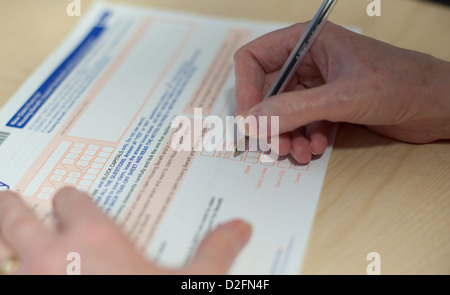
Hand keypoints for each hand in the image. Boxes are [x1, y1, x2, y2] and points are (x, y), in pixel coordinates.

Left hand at [0, 188, 250, 274]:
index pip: (72, 199)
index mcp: (93, 238)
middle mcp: (51, 256)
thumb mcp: (192, 284)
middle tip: (10, 202)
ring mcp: (29, 284)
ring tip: (13, 249)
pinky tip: (23, 278)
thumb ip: (216, 251)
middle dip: (12, 207)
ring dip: (7, 249)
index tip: (73, 201)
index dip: (73, 199)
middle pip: (15, 217)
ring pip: (2, 253)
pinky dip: (12, 277)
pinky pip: (7, 281)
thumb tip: (241, 228)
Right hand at [234, 22, 449, 163]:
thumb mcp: (341, 97)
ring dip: (285, 135)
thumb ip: (294, 109)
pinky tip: (315, 148)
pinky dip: (303, 137)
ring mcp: (317, 83)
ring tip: (298, 153)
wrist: (437, 104)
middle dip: (269, 120)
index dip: (245, 89)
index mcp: (306, 41)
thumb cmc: (399, 83)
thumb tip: (254, 121)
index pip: (254, 59)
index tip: (250, 120)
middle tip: (274, 145)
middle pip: (266, 90)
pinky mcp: (328, 103)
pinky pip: (300, 122)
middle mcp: (307, 60)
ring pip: (282, 110)